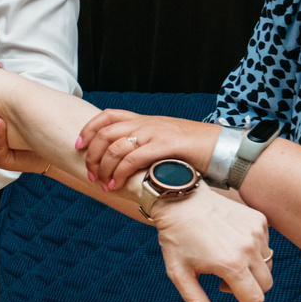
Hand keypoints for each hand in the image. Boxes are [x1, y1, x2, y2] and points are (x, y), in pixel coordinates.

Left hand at [77, 111, 220, 191]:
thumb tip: (125, 163)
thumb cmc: (194, 150)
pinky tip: (115, 186)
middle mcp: (147, 123)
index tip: (78, 146)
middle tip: (90, 174)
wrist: (222, 148)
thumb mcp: (164, 141)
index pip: (108, 115)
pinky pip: (133, 159)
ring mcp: (155, 133)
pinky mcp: (165, 146)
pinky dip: (119, 174)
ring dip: (103, 168)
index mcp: (145, 120)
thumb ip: (145, 146)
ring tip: (102, 184)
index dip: (88, 129)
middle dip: (92, 155)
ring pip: (115, 147)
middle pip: (106, 133)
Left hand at [150, 187, 273, 301]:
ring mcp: (257, 232)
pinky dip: (253, 253)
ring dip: (251, 272)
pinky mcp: (259, 220)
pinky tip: (230, 246)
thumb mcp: (179, 273)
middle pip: (265, 285)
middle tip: (223, 286)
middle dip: (248, 292)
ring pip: (267, 265)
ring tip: (225, 265)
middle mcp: (249, 248)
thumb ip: (196, 301)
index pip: (254, 299)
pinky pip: (265, 246)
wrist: (180, 199)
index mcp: (231, 264)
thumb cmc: (176, 238)